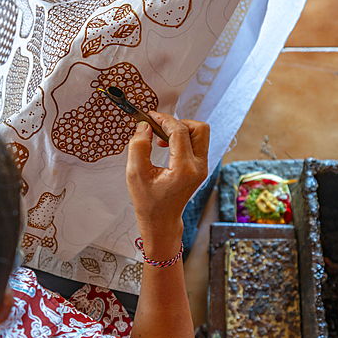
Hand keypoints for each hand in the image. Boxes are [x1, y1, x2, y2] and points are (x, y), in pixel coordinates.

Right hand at [126, 112, 208, 250]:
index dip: (164, 119)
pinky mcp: (201, 168)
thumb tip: (145, 126)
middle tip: (160, 128)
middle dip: (179, 123)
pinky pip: (198, 143)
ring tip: (162, 139)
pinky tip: (167, 145)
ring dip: (182, 130)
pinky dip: (184, 138)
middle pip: (200, 128)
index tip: (150, 116)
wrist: (162, 221)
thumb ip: (138, 146)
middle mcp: (198, 167)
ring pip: (201, 134)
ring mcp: (202, 168)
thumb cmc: (148, 202)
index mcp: (184, 169)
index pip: (179, 132)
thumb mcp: (135, 174)